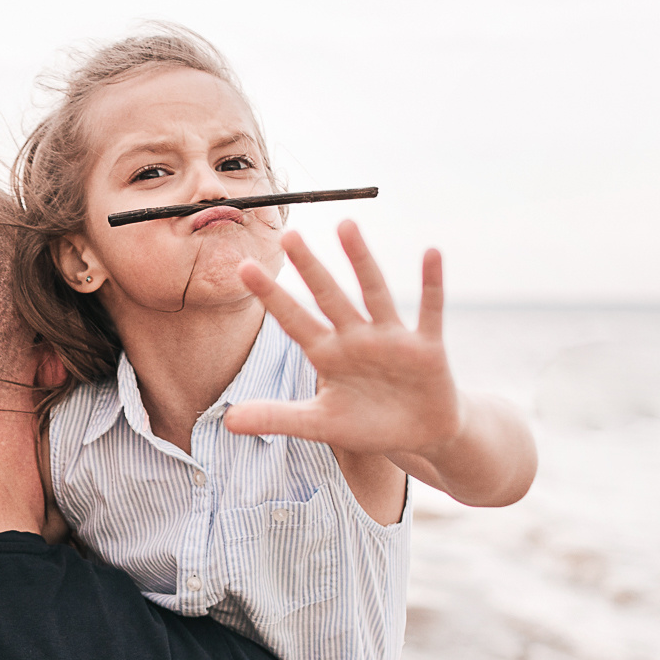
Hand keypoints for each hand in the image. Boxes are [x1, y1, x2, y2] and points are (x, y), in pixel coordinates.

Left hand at [225, 223, 461, 458]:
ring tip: (346, 224)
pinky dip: (432, 284)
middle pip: (329, 296)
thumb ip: (276, 417)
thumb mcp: (319, 423)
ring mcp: (391, 339)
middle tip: (288, 234)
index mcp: (327, 354)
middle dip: (310, 268)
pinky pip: (430, 311)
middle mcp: (356, 338)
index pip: (293, 320)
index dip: (271, 296)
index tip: (243, 267)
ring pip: (374, 292)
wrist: (419, 435)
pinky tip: (431, 253)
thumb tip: (227, 422)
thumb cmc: (367, 424)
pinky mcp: (426, 348)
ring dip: (361, 260)